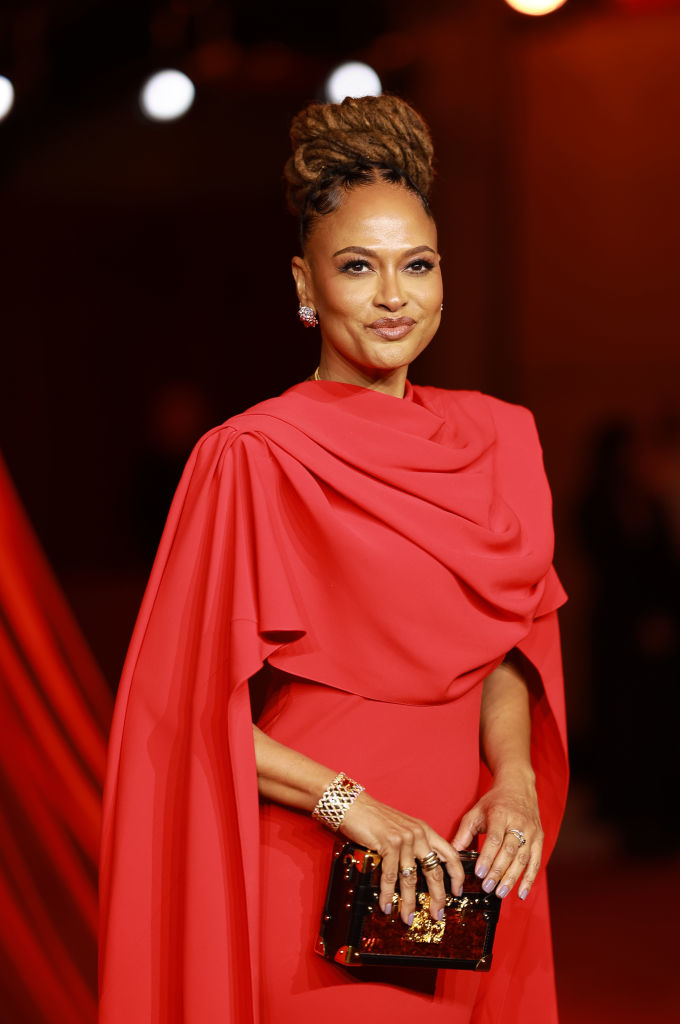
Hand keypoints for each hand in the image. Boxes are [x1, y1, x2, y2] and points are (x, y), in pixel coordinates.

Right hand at [341, 793, 464, 923]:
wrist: (355, 806)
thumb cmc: (375, 818)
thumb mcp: (403, 828)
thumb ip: (414, 845)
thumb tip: (419, 871)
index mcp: (425, 830)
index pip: (450, 854)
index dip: (457, 875)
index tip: (457, 891)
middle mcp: (418, 834)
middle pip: (435, 872)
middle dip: (437, 897)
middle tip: (437, 914)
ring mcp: (405, 839)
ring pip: (411, 879)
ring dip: (409, 902)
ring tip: (408, 917)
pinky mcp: (389, 844)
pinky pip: (391, 876)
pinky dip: (388, 894)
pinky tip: (387, 904)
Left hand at [452, 769, 542, 901]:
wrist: (519, 787)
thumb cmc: (494, 802)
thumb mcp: (476, 811)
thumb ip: (464, 833)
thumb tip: (452, 853)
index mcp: (500, 814)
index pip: (494, 839)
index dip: (487, 857)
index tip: (478, 873)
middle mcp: (518, 823)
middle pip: (509, 851)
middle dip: (498, 871)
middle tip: (487, 887)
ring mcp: (531, 831)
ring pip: (523, 859)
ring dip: (512, 878)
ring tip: (500, 893)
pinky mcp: (539, 839)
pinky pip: (535, 862)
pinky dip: (529, 879)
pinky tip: (521, 893)